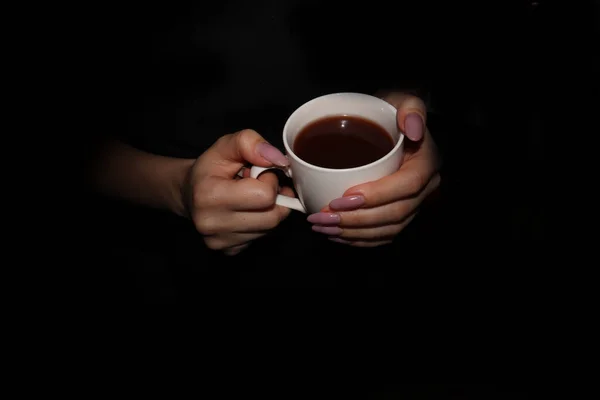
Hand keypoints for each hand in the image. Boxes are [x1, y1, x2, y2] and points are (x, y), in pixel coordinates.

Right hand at [183, 129, 293, 254]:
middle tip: (258, 186)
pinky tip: (246, 212)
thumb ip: (250, 142)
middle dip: (273, 198)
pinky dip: (260, 224)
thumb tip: (278, 160)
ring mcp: (220, 242)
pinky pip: (261, 238)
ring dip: (268, 211)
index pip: (265, 195)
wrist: (188, 193)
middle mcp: (213, 225)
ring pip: (270, 229)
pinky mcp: (227, 251)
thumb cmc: (210, 169)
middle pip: (273, 217)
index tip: (257, 175)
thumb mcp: (226, 146)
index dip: (269, 181)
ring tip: (250, 198)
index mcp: (210, 196)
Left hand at [307, 92, 440, 246]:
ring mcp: (412, 205)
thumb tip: (413, 128)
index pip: (407, 185)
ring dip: (352, 233)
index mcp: (425, 162)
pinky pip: (383, 235)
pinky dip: (358, 239)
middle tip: (322, 216)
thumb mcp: (401, 100)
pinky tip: (335, 235)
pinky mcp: (398, 215)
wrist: (390, 126)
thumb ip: (410, 108)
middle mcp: (424, 188)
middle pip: (395, 213)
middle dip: (356, 220)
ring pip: (387, 229)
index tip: (343, 196)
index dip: (376, 195)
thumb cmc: (391, 114)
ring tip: (321, 226)